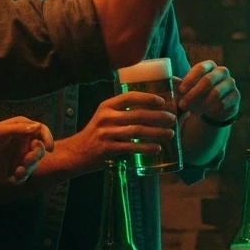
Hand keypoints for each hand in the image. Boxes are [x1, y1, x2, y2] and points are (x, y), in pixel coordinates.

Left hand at [0, 118, 53, 184]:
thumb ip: (18, 129)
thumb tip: (37, 127)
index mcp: (21, 128)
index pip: (41, 130)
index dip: (48, 138)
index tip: (49, 149)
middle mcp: (23, 141)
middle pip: (40, 148)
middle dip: (35, 157)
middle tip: (25, 163)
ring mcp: (19, 155)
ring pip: (34, 163)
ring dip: (28, 169)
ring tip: (16, 173)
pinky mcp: (15, 168)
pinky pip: (25, 174)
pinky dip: (21, 178)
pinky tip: (12, 179)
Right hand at [61, 91, 175, 176]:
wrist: (77, 153)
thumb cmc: (96, 134)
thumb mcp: (105, 117)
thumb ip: (122, 112)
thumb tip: (151, 110)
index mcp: (107, 106)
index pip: (130, 97)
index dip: (148, 98)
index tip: (163, 102)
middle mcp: (106, 117)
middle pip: (138, 114)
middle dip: (159, 117)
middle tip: (173, 119)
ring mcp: (106, 133)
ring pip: (137, 131)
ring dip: (157, 132)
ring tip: (170, 134)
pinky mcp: (108, 149)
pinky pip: (132, 147)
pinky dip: (146, 148)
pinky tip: (157, 149)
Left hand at [176, 61, 239, 123]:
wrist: (213, 108)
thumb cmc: (196, 95)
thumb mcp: (186, 89)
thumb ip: (177, 84)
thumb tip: (168, 79)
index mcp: (209, 66)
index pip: (200, 68)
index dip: (190, 79)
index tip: (181, 91)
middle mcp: (222, 72)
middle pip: (208, 80)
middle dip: (193, 94)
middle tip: (182, 105)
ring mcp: (230, 83)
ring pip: (216, 93)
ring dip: (202, 103)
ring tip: (193, 111)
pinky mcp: (236, 96)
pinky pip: (224, 103)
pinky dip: (212, 109)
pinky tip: (206, 113)